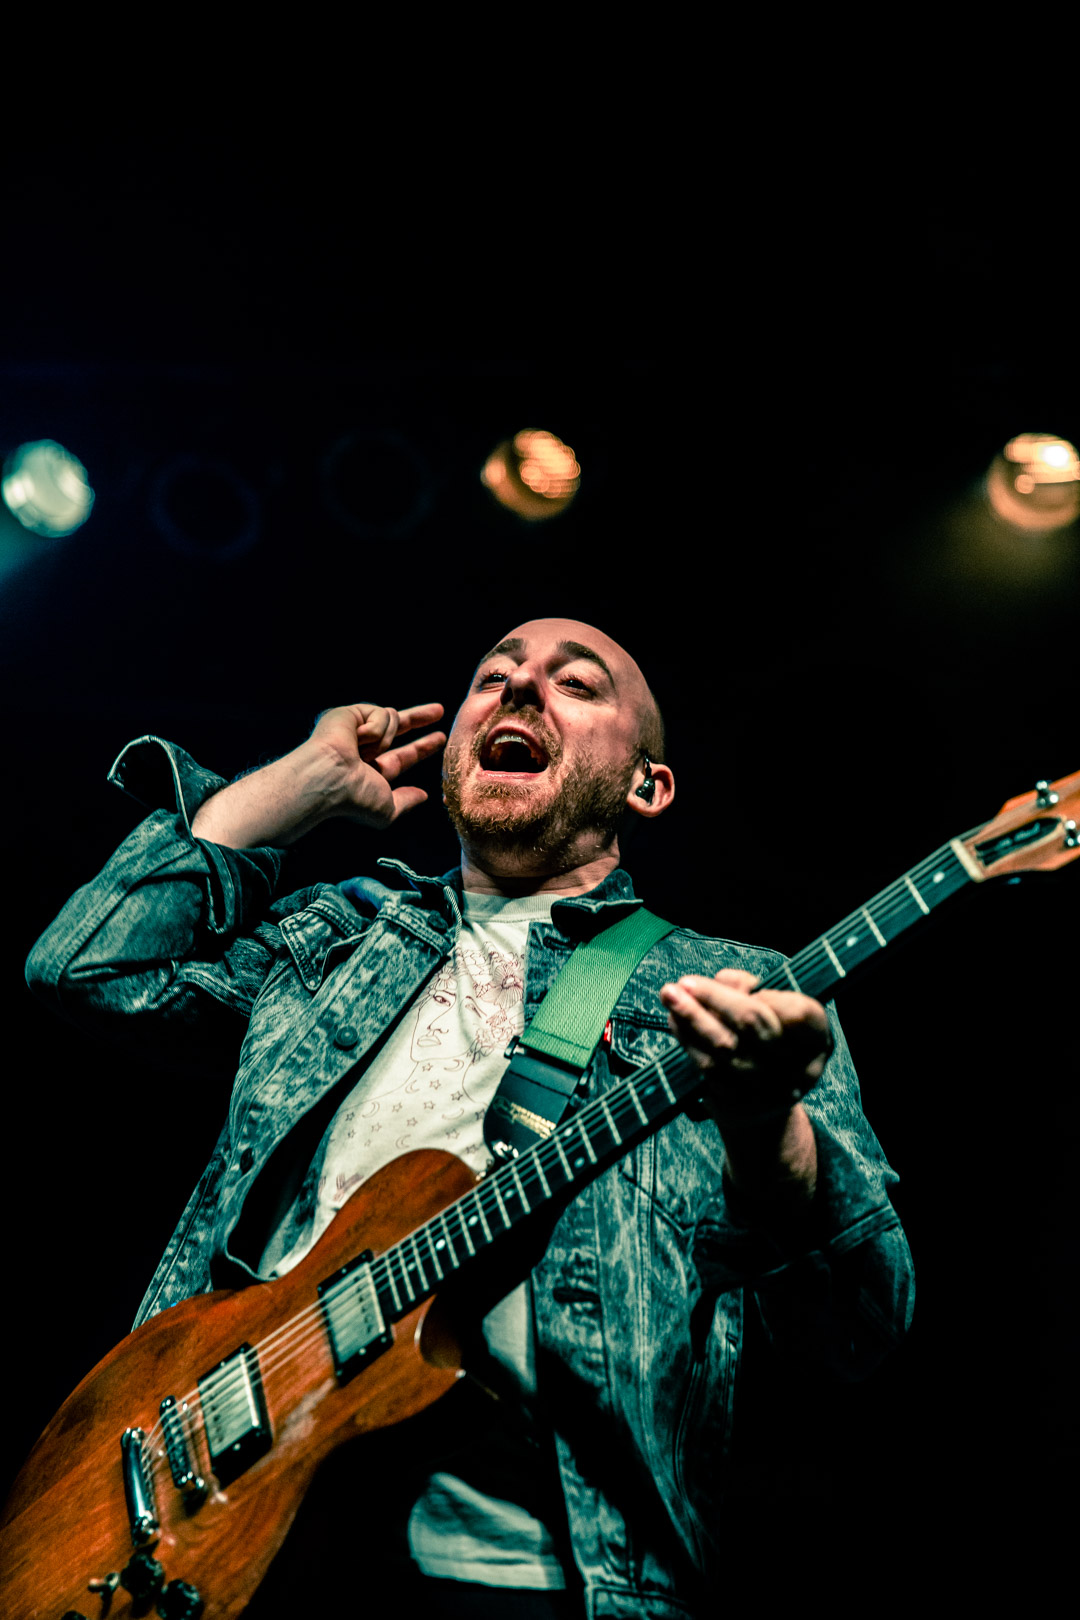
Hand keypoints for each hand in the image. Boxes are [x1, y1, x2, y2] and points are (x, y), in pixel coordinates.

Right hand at [310, 702, 445, 829]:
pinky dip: (374, 729)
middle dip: (419, 718)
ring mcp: (356, 730)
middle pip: (399, 729)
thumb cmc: (354, 797)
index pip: (402, 758)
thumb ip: (405, 802)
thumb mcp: (386, 809)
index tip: (439, 739)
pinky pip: (380, 714)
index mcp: (371, 772)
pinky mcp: (349, 714)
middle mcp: (363, 750)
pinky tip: (356, 738)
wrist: (329, 778)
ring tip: (363, 752)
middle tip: (440, 710)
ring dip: (384, 739)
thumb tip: (422, 795)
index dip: (421, 748)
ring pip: (392, 721)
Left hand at [659, 968, 831, 1126]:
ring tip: (670, 996)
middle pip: (754, 1026)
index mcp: (816, 1039)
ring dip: (691, 1018)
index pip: (796, 1011)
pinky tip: (675, 1022)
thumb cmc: (769, 1039)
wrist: (765, 1104)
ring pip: (725, 1048)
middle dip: (715, 998)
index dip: (762, 993)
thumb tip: (722, 981)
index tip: (727, 979)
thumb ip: (753, 988)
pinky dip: (687, 1041)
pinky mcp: (738, 1105)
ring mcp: (767, 1091)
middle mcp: (797, 1068)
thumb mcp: (776, 1011)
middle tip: (685, 982)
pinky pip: (707, 1069)